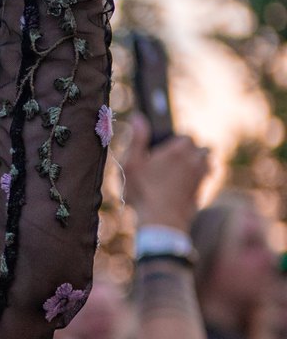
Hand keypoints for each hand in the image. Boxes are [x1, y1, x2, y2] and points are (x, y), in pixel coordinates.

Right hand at [121, 115, 210, 231]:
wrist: (162, 222)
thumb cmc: (144, 192)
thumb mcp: (132, 165)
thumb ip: (137, 139)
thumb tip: (139, 116)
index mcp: (179, 150)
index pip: (186, 136)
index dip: (176, 141)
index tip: (165, 148)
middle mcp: (195, 160)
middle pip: (200, 147)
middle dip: (189, 150)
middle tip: (171, 160)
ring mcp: (201, 176)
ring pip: (206, 162)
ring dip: (197, 162)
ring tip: (180, 170)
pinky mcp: (202, 191)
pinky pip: (205, 178)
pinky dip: (198, 177)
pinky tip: (182, 185)